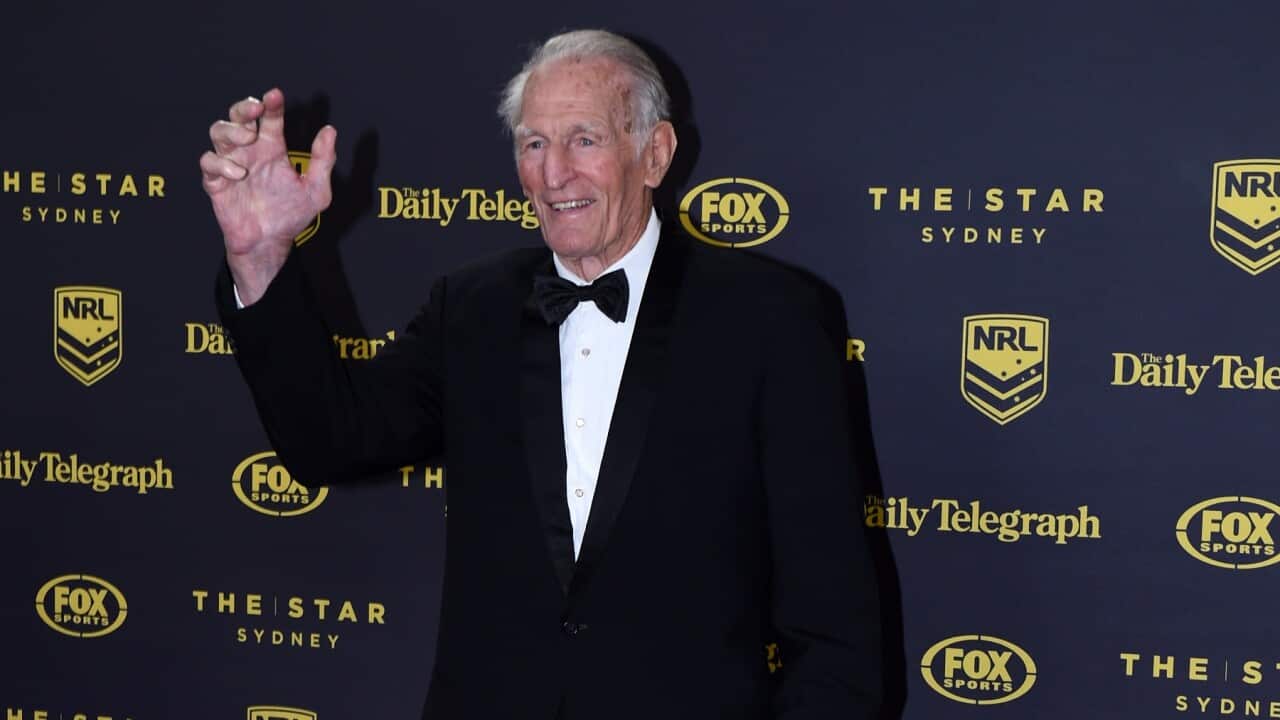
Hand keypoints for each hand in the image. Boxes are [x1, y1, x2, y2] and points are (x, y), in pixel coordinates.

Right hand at [200, 88, 335, 303]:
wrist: (271, 243)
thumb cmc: (291, 214)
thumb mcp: (316, 190)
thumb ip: (323, 161)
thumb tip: (329, 131)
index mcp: (273, 148)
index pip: (270, 118)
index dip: (272, 104)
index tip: (275, 95)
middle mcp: (250, 151)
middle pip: (238, 116)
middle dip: (243, 107)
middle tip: (256, 109)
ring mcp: (231, 164)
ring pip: (218, 131)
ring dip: (231, 130)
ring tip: (248, 139)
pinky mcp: (216, 183)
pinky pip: (208, 162)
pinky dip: (220, 163)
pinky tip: (239, 173)